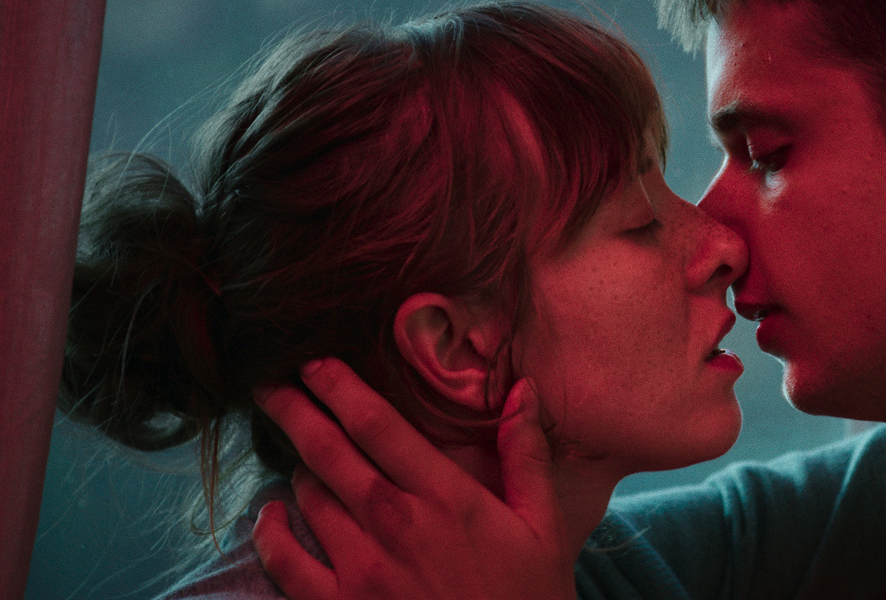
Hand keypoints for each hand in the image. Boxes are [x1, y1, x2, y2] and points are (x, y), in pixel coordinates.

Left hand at [251, 358, 573, 599]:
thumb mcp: (544, 528)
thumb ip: (526, 457)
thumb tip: (523, 390)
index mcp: (446, 497)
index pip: (378, 425)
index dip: (339, 387)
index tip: (315, 362)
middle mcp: (396, 524)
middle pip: (328, 450)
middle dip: (294, 409)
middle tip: (269, 383)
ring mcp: (363, 569)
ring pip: (308, 497)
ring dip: (296, 467)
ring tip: (292, 450)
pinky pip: (286, 563)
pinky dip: (269, 534)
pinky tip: (267, 516)